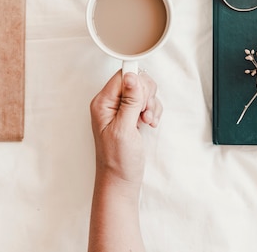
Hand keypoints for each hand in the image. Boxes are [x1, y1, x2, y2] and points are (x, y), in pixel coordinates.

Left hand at [89, 70, 161, 188]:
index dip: (137, 85)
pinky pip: (147, 103)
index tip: (142, 101)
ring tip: (147, 121)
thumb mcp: (124, 129)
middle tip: (144, 113)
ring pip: (144, 91)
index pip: (123, 76)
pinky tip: (150, 123)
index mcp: (103, 103)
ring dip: (151, 105)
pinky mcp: (131, 116)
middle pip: (135, 80)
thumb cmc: (118, 160)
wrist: (121, 181)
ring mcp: (121, 109)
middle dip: (146, 96)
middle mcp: (110, 103)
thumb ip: (129, 101)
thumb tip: (131, 76)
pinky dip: (153, 111)